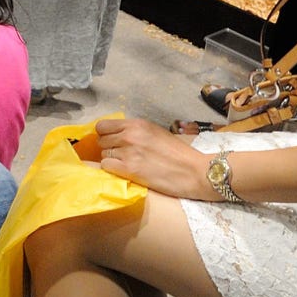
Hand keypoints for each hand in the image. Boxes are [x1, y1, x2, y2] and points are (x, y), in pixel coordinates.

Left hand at [95, 118, 217, 199]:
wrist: (195, 171)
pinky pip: (106, 166)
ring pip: (103, 154)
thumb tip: (116, 135)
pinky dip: (112, 170)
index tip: (112, 141)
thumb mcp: (155, 132)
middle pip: (101, 141)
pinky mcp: (129, 170)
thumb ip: (135, 131)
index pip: (102, 126)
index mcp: (137, 124)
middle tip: (122, 155)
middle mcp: (129, 135)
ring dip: (112, 160)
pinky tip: (125, 172)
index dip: (105, 135)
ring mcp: (128, 152)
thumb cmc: (178, 153)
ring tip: (127, 164)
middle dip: (109, 148)